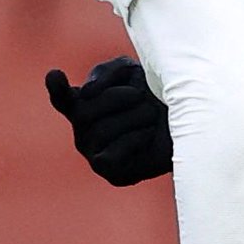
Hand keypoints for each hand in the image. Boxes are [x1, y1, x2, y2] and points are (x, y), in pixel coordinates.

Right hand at [44, 57, 172, 185]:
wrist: (188, 122)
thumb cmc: (155, 94)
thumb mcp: (131, 71)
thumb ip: (105, 71)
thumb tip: (85, 93)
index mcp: (84, 104)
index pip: (62, 98)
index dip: (56, 88)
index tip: (54, 74)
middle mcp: (84, 130)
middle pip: (84, 112)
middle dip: (117, 98)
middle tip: (142, 96)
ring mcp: (94, 152)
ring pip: (100, 132)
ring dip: (133, 117)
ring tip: (151, 116)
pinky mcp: (111, 172)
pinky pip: (108, 157)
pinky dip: (133, 141)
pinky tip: (147, 135)